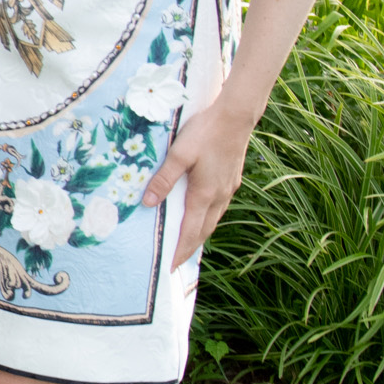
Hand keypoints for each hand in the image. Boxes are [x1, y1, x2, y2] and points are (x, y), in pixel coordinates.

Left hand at [142, 88, 257, 268]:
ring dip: (199, 234)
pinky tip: (201, 215)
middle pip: (203, 231)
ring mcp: (228, 188)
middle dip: (189, 248)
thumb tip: (147, 203)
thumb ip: (163, 179)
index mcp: (204, 194)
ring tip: (186, 244)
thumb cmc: (205, 132)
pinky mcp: (232, 180)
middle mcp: (219, 196)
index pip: (190, 232)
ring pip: (213, 220)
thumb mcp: (179, 154)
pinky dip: (208, 219)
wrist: (236, 116)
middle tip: (176, 262)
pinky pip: (218, 208)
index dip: (180, 251)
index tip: (171, 266)